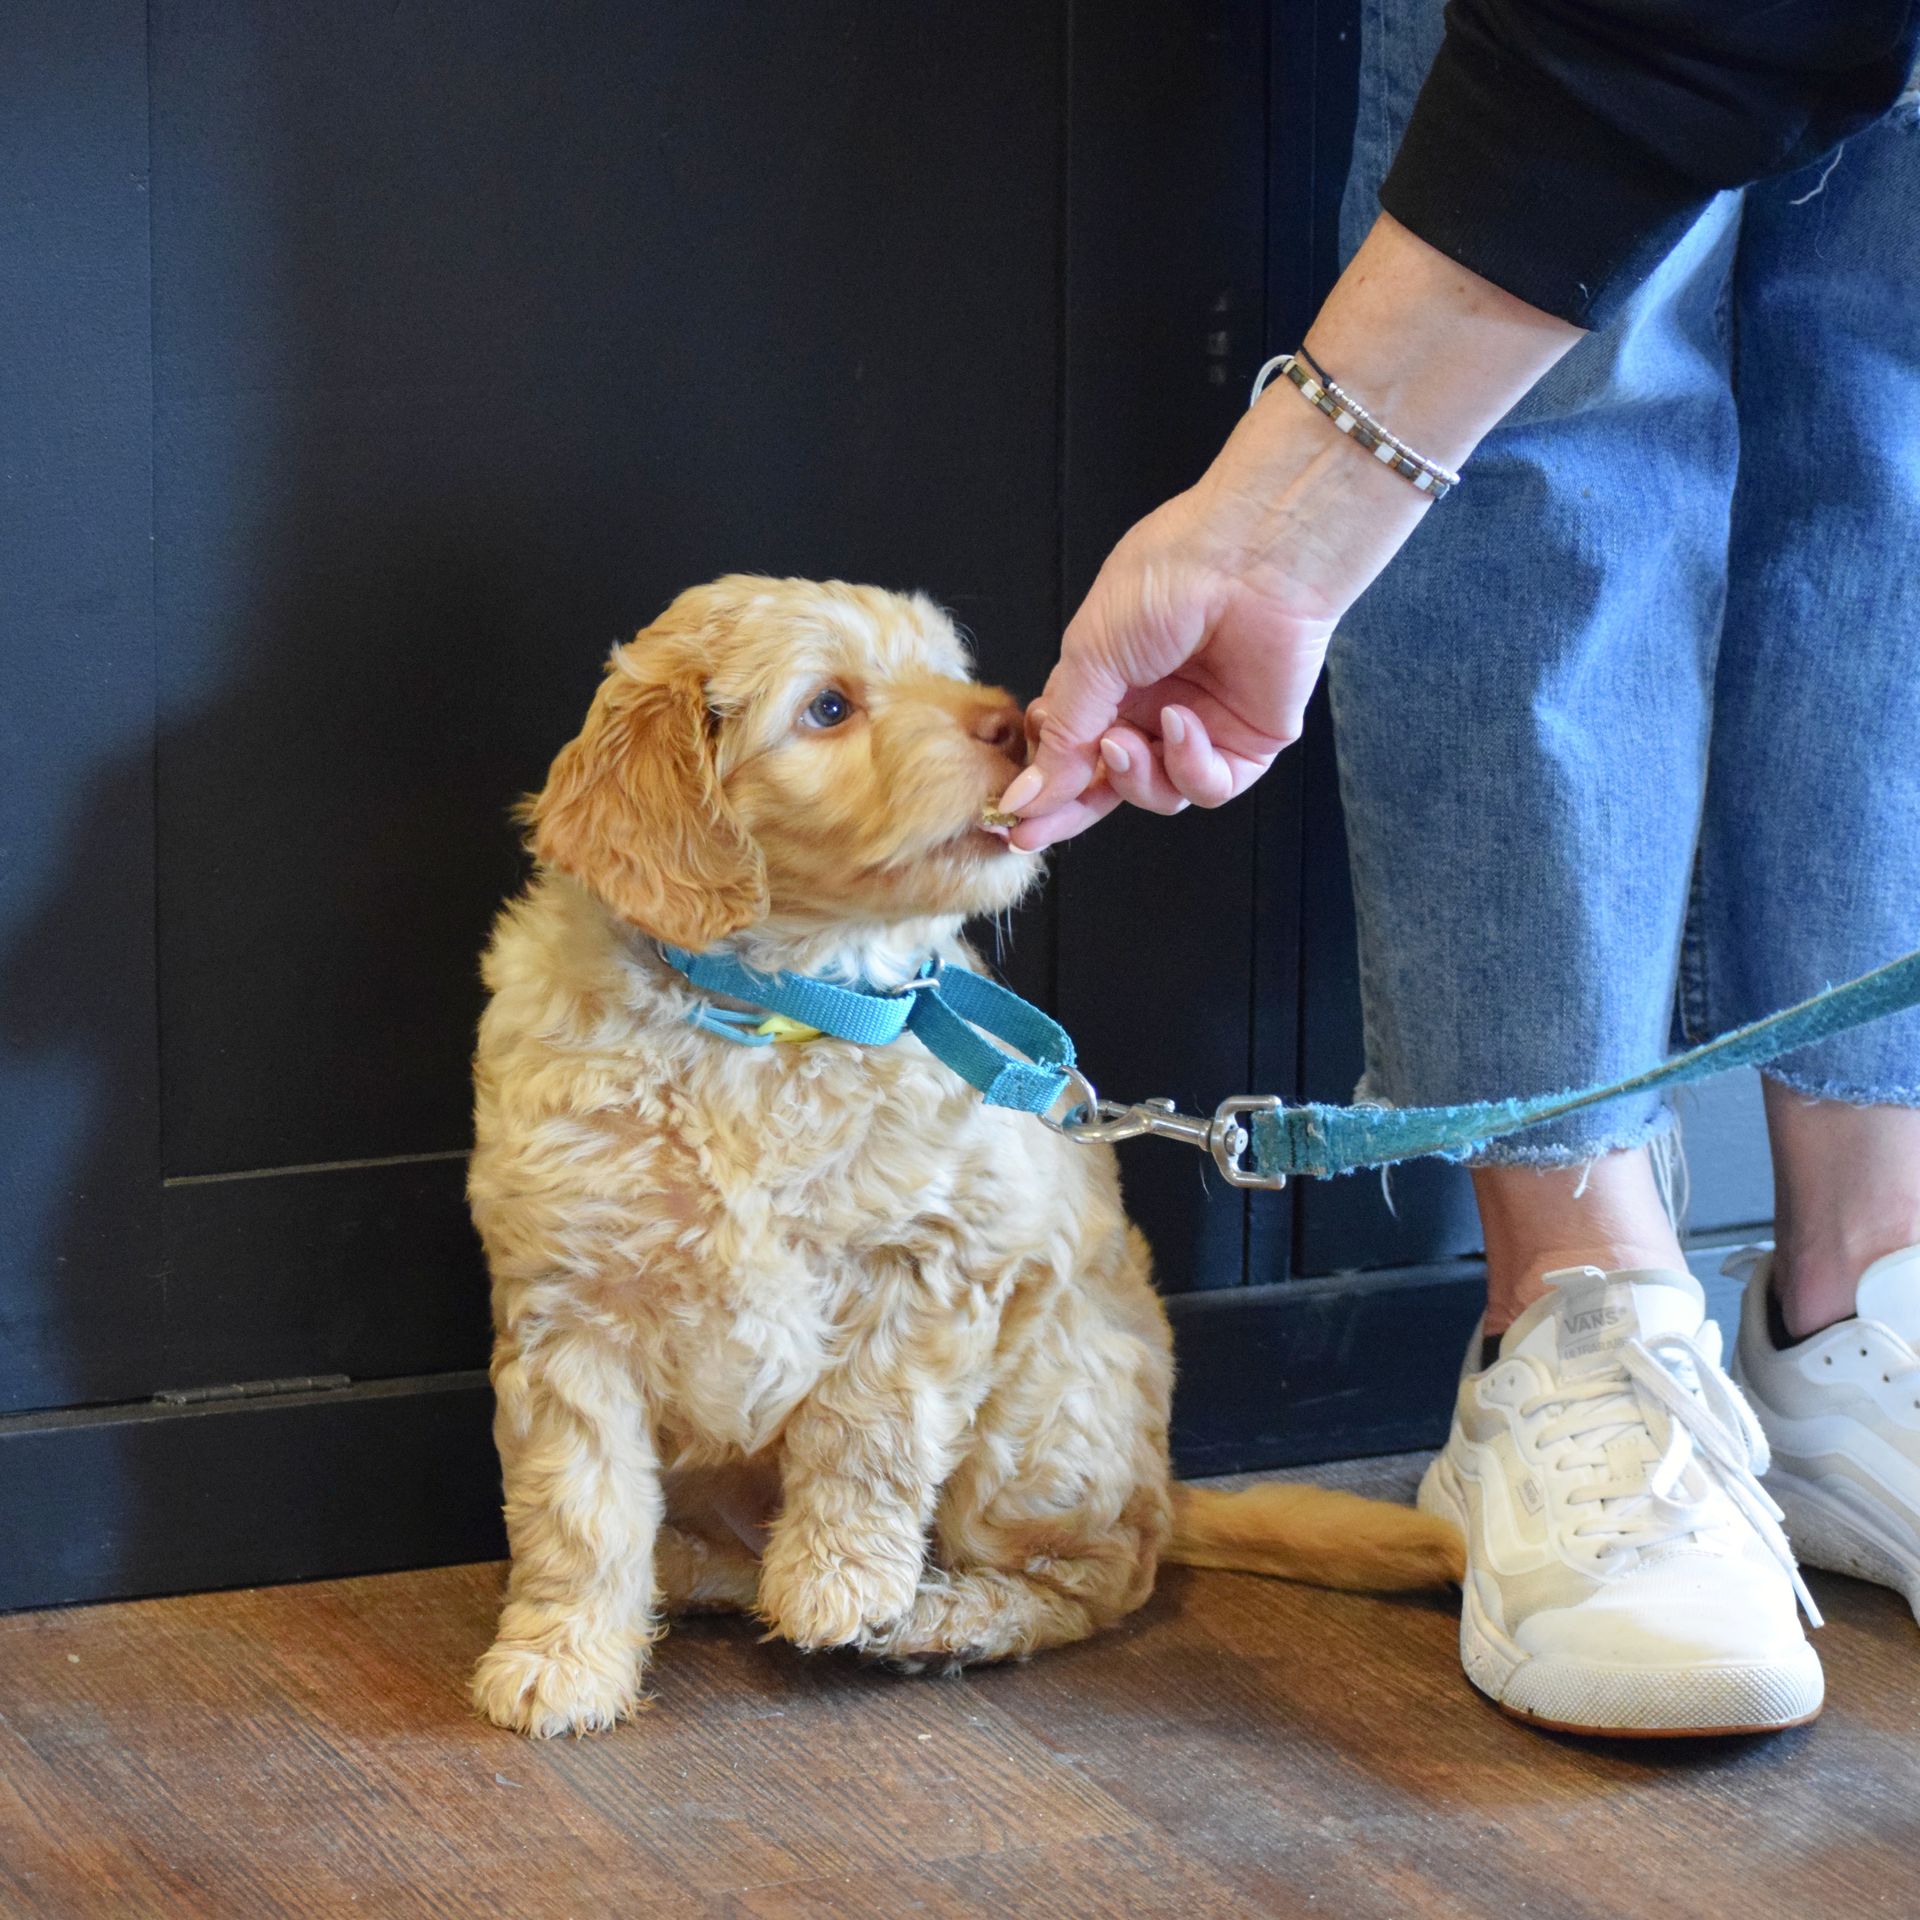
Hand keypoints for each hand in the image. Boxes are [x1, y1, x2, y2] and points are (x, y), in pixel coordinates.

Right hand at [1001, 487, 1339, 849]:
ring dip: (1132, 777)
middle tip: (1031, 832)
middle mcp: (1153, 708)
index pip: (1069, 751)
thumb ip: (1062, 735)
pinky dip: (1188, 765)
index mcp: (1110, 680)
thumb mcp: (1091, 656)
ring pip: (1157, 794)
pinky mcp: (1247, 742)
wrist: (1251, 555)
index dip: (1042, 785)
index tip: (1008, 810)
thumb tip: (1025, 795)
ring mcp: (1201, 727)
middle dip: (1070, 810)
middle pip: (1108, 784)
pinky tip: (1182, 723)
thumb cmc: (1169, 576)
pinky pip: (1208, 785)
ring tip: (1122, 741)